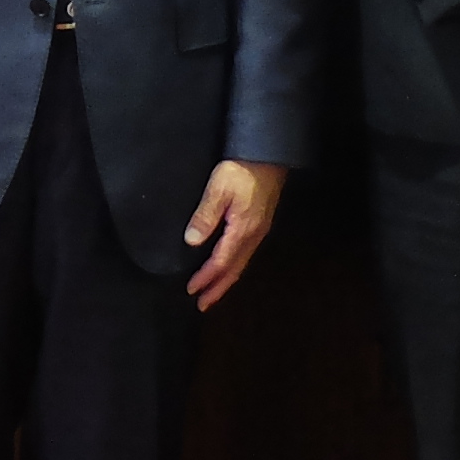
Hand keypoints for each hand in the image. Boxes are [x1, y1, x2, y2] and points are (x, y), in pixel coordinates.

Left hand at [184, 158, 286, 310]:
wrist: (267, 154)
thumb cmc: (241, 170)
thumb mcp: (218, 190)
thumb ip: (205, 216)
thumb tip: (192, 243)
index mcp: (242, 230)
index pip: (221, 262)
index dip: (206, 278)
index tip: (192, 290)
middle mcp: (253, 235)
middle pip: (235, 270)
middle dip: (218, 288)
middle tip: (202, 304)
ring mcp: (259, 230)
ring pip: (242, 263)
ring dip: (226, 279)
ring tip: (213, 291)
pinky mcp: (260, 223)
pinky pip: (245, 253)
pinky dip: (234, 266)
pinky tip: (228, 265)